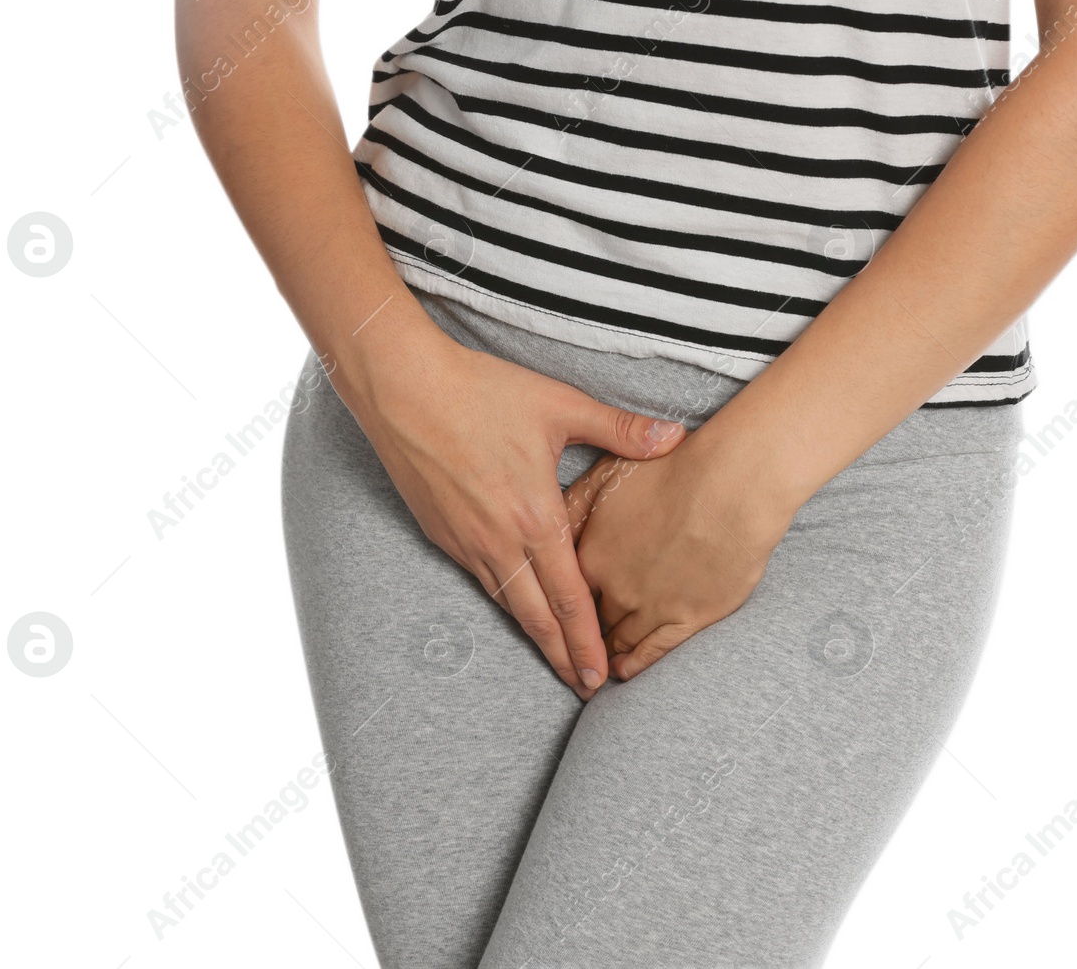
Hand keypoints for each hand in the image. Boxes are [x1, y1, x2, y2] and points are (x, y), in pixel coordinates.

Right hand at [345, 334, 684, 698]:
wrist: (402, 388)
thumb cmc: (480, 391)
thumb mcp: (559, 405)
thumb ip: (620, 429)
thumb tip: (675, 436)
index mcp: (534, 516)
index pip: (570, 597)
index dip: (587, 641)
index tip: (603, 673)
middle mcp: (499, 540)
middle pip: (537, 616)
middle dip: (564, 656)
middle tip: (585, 688)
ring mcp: (466, 541)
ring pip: (506, 603)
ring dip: (533, 637)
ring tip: (555, 661)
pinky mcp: (442, 533)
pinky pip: (480, 580)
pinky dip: (504, 603)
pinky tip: (516, 609)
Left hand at [563, 437, 795, 680]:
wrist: (731, 485)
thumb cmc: (672, 468)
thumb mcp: (607, 473)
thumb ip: (575, 500)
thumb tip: (550, 519)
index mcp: (590, 553)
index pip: (564, 590)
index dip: (559, 602)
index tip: (554, 611)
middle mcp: (614, 586)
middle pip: (588, 618)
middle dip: (579, 631)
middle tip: (571, 644)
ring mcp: (650, 605)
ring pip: (618, 638)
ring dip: (605, 650)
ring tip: (596, 661)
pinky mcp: (687, 617)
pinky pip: (653, 650)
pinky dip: (636, 664)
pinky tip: (625, 670)